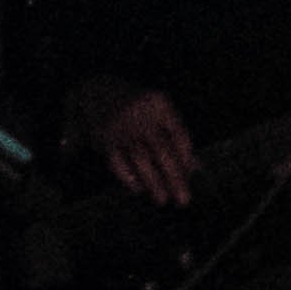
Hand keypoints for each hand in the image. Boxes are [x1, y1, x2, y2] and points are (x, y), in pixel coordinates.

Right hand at [70, 78, 197, 207]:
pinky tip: (138, 190)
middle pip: (162, 149)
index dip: (186, 157)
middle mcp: (140, 114)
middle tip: (184, 199)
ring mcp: (121, 127)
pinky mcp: (103, 139)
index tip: (192, 176)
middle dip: (174, 176)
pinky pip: (118, 163)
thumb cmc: (136, 106)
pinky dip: (129, 178)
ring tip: (163, 200)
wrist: (95, 90)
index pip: (179, 133)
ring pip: (141, 159)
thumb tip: (195, 166)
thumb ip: (175, 135)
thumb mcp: (157, 111)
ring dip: (154, 182)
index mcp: (159, 103)